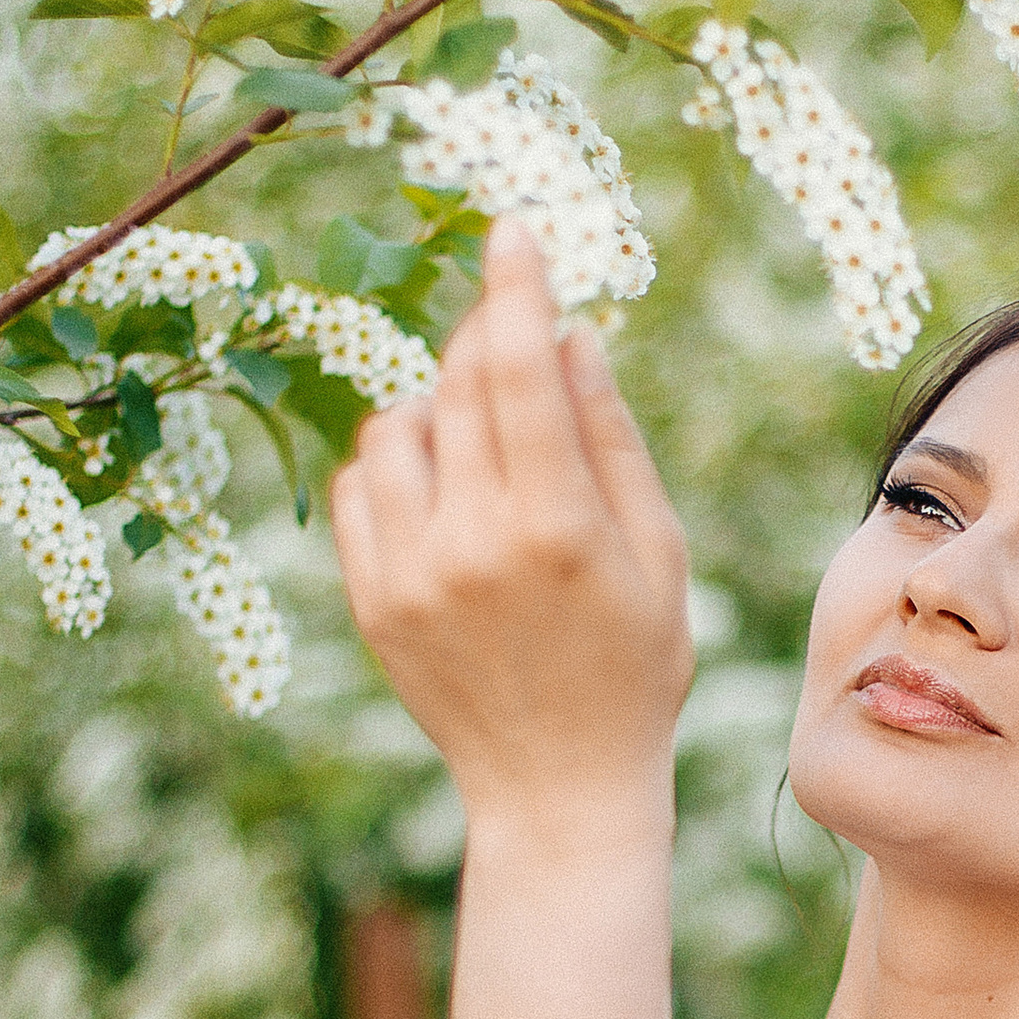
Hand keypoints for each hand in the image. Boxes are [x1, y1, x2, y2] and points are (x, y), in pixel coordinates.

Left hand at [331, 225, 694, 847]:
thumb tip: (571, 334)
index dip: (515, 287)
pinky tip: (444, 499)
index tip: (513, 231)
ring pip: (398, 424)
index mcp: (558, 527)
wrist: (558, 787)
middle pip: (459, 384)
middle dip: (487, 337)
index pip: (519, 369)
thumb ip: (611, 440)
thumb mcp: (657, 555)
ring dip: (440, 408)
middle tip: (514, 333)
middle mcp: (473, 543)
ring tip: (486, 452)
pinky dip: (396, 466)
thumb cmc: (633, 667)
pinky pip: (360, 486)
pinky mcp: (371, 601)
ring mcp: (410, 574)